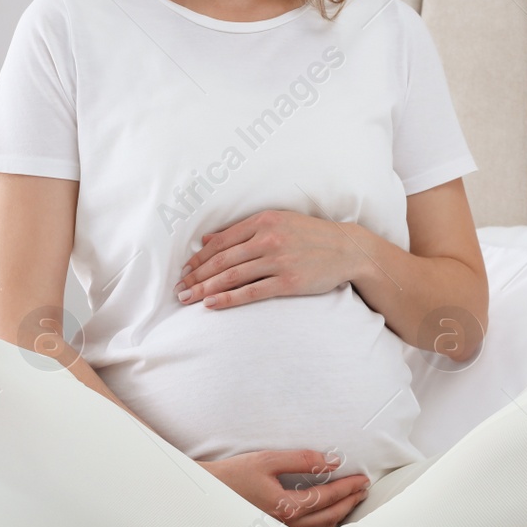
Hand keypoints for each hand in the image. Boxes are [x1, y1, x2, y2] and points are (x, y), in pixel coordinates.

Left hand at [175, 210, 357, 309]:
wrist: (347, 249)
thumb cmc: (310, 236)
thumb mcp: (277, 222)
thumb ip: (243, 231)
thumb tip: (207, 239)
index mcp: (263, 221)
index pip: (221, 241)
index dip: (199, 258)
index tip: (185, 271)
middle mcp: (268, 239)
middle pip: (222, 260)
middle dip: (197, 276)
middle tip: (179, 289)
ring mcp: (279, 260)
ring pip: (232, 276)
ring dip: (206, 289)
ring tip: (188, 299)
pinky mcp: (288, 281)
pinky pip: (251, 292)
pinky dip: (228, 298)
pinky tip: (211, 304)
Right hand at [197, 449, 370, 526]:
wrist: (208, 493)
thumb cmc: (234, 475)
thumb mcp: (267, 460)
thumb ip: (301, 459)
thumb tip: (331, 460)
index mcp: (286, 506)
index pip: (327, 497)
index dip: (347, 487)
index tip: (361, 479)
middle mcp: (286, 525)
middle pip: (329, 516)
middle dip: (349, 501)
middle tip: (363, 489)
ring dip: (340, 515)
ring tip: (351, 502)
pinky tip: (329, 520)